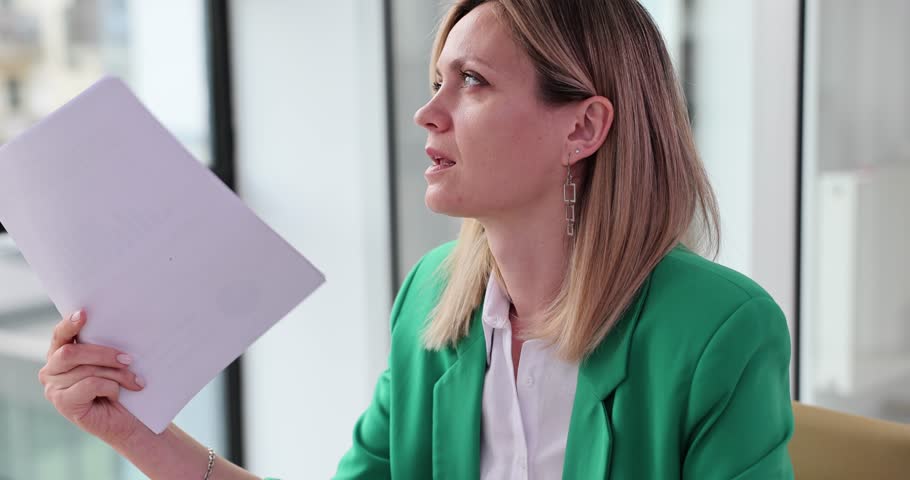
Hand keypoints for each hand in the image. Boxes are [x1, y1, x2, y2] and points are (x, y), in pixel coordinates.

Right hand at [38, 310, 147, 446]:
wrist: (129, 422)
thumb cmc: (122, 388)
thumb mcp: (112, 362)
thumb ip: (103, 346)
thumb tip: (117, 325)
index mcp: (61, 353)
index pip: (61, 334)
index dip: (70, 324)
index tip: (84, 313)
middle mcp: (51, 369)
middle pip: (72, 352)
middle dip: (104, 353)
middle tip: (129, 359)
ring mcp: (54, 388)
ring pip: (85, 369)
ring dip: (115, 374)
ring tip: (134, 381)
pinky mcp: (63, 403)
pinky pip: (89, 384)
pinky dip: (110, 387)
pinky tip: (117, 395)